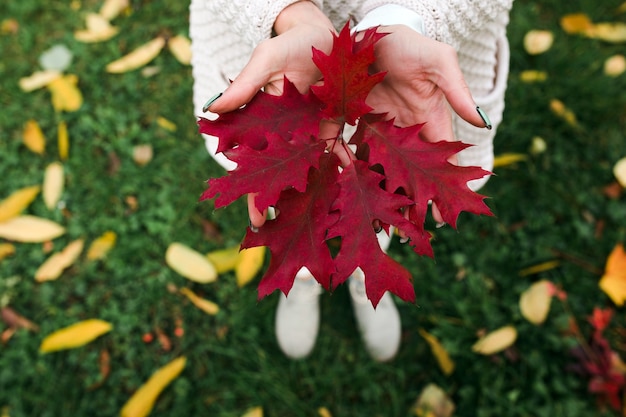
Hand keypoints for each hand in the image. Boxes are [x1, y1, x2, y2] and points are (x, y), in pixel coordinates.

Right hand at [205, 2, 335, 228]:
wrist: (325, 35)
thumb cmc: (291, 44)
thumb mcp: (267, 60)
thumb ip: (245, 84)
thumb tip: (213, 109)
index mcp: (264, 124)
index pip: (253, 165)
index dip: (252, 193)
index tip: (254, 220)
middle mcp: (286, 135)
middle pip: (280, 176)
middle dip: (280, 206)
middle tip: (283, 239)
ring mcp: (311, 134)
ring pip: (307, 172)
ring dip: (310, 198)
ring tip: (316, 228)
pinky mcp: (335, 127)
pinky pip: (339, 154)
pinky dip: (343, 172)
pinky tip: (350, 194)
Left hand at [364, 25, 489, 226]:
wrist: (369, 32)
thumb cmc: (409, 44)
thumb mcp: (439, 63)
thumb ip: (457, 91)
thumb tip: (482, 123)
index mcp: (428, 122)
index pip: (440, 161)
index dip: (443, 187)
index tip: (443, 216)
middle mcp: (403, 132)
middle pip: (409, 173)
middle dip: (410, 202)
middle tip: (407, 233)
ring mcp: (377, 129)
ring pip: (381, 168)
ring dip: (380, 194)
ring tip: (377, 224)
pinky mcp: (351, 121)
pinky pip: (349, 149)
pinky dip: (346, 169)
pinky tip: (342, 191)